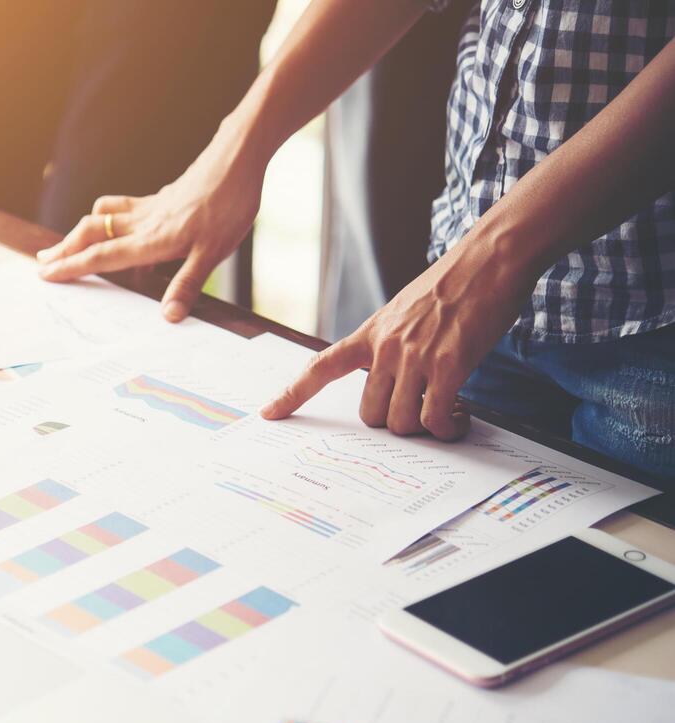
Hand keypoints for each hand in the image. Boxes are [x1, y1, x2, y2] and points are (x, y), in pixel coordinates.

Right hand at [36, 123, 266, 321]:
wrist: (237, 159)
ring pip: (101, 218)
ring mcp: (148, 208)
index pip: (101, 257)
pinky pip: (120, 209)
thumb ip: (187, 284)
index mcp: (151, 239)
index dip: (72, 267)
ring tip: (66, 244)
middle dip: (64, 248)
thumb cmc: (229, 204)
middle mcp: (142, 222)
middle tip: (42, 262)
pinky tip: (112, 228)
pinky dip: (104, 219)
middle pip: (90, 233)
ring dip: (79, 231)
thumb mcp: (214, 252)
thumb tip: (168, 316)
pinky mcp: (157, 198)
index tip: (46, 274)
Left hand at [260, 233, 537, 439]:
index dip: (292, 394)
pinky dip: (447, 427)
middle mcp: (385, 347)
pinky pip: (435, 418)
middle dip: (395, 422)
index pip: (321, 367)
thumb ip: (392, 341)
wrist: (490, 258)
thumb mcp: (406, 309)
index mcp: (371, 333)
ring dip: (424, 428)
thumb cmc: (455, 283)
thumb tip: (396, 378)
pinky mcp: (448, 365)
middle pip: (371, 415)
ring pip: (402, 422)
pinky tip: (459, 418)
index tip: (269, 413)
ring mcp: (414, 357)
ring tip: (446, 414)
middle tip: (421, 410)